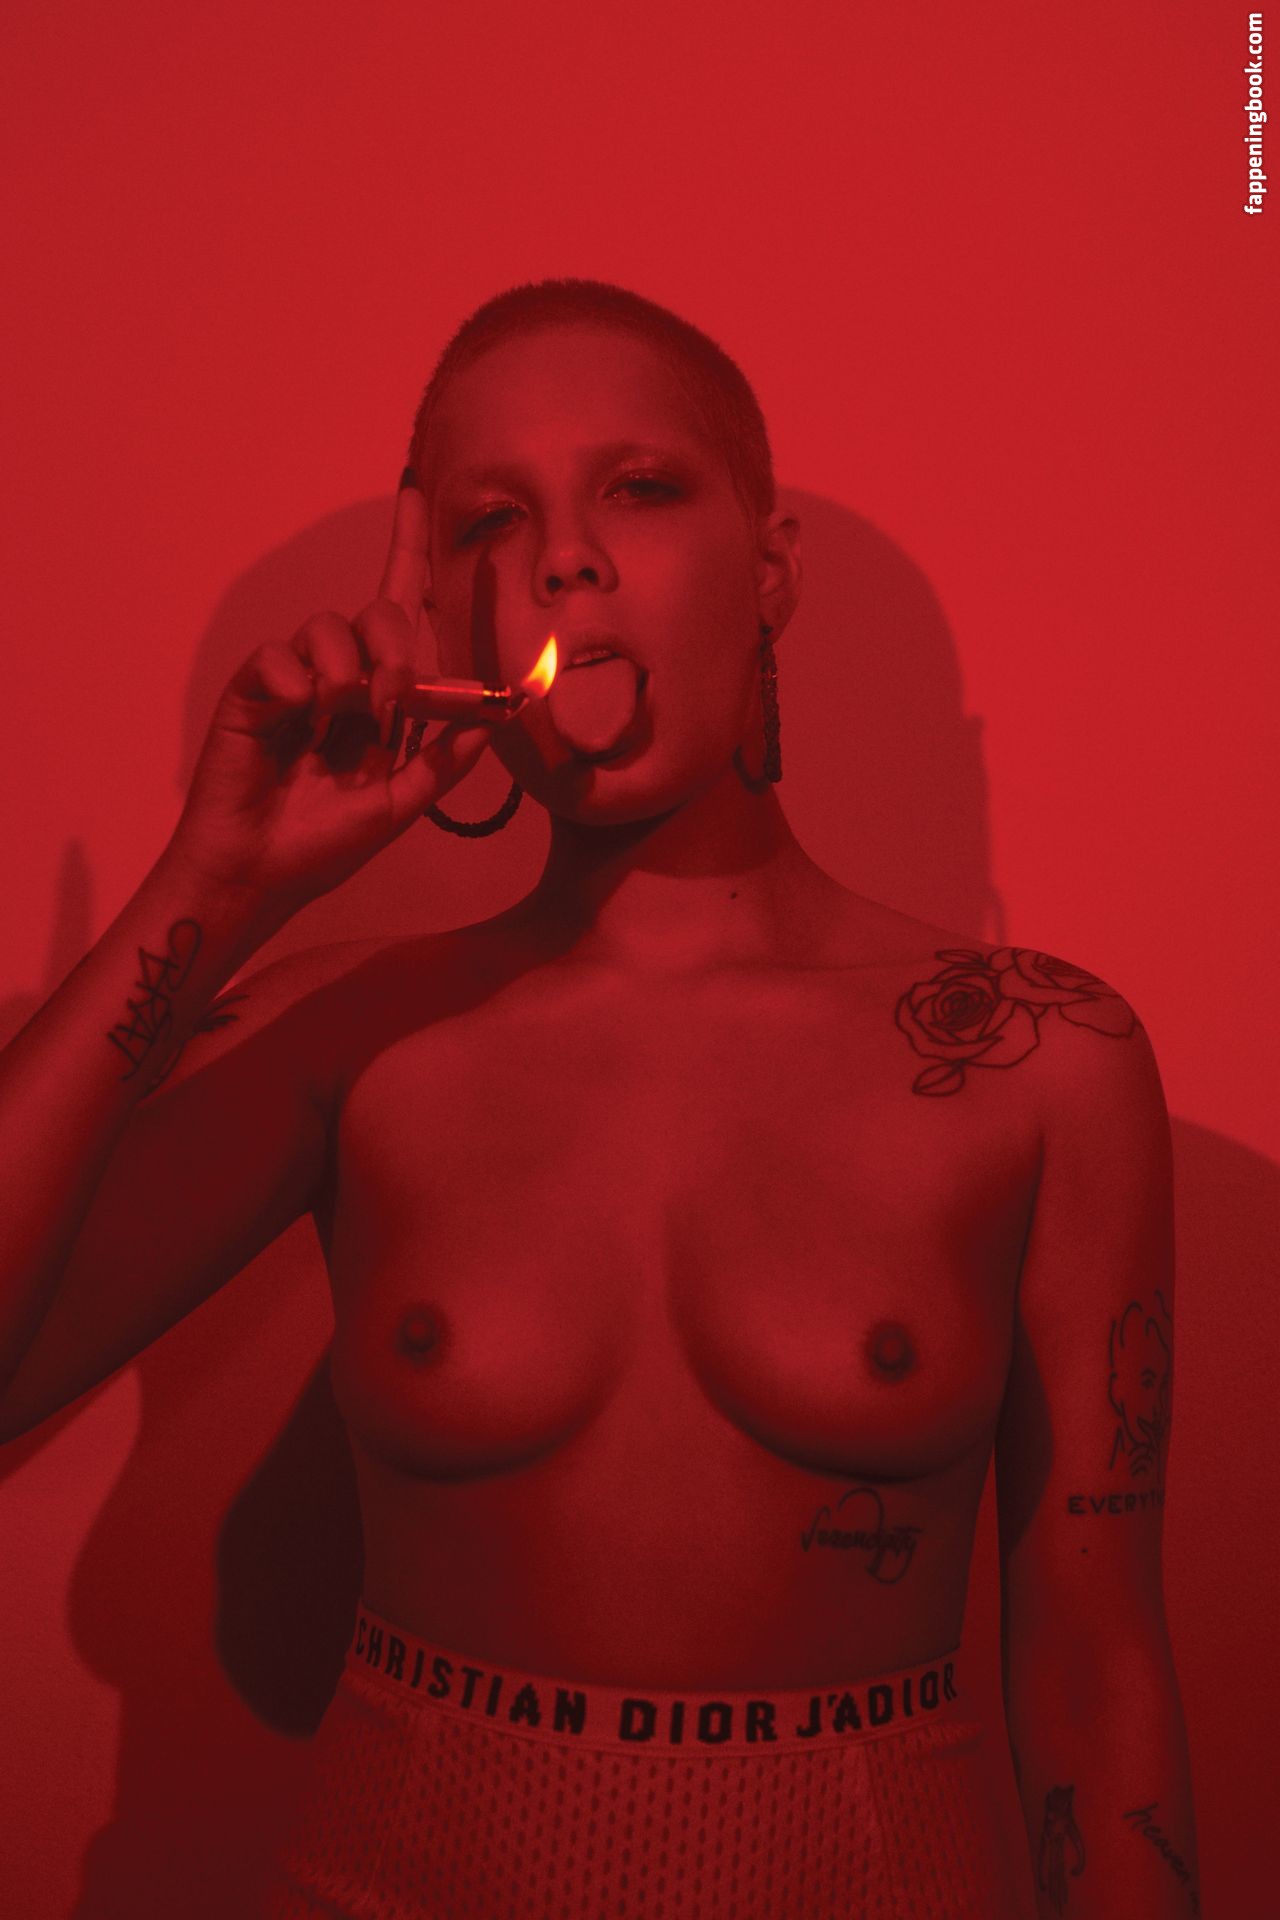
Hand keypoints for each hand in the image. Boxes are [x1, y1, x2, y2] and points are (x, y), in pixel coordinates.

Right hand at [167, 478, 495, 915]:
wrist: (260, 874)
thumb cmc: (323, 846)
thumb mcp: (403, 804)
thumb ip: (447, 758)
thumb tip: (502, 715)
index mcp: (381, 700)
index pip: (401, 612)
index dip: (408, 550)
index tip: (416, 492)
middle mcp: (341, 679)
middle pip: (377, 613)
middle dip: (394, 645)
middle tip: (392, 698)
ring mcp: (295, 680)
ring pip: (329, 626)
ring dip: (347, 669)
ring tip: (337, 716)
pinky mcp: (253, 688)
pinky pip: (279, 655)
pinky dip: (293, 682)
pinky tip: (292, 716)